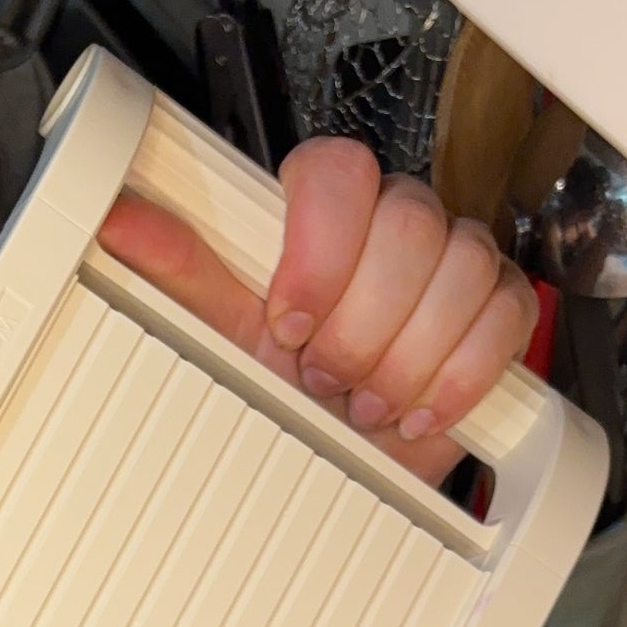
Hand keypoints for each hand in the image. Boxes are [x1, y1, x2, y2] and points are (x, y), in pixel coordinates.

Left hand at [98, 139, 536, 486]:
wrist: (341, 455)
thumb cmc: (284, 387)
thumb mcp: (222, 331)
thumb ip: (182, 268)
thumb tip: (121, 216)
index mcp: (324, 211)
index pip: (338, 170)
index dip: (320, 248)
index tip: (290, 318)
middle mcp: (392, 223)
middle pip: (408, 224)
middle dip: (361, 324)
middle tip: (324, 376)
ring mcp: (451, 262)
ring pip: (463, 267)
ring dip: (407, 355)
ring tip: (364, 399)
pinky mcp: (498, 307)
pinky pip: (505, 314)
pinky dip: (458, 375)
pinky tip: (416, 406)